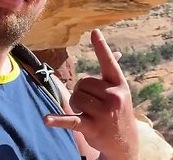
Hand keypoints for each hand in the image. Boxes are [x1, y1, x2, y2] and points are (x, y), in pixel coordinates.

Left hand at [45, 29, 138, 159]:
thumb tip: (116, 52)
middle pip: (82, 82)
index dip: (101, 47)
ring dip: (75, 104)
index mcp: (120, 84)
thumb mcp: (120, 91)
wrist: (126, 142)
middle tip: (91, 103)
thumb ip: (113, 72)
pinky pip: (72, 120)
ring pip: (75, 97)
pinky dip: (58, 120)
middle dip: (81, 91)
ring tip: (87, 112)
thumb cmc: (119, 111)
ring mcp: (104, 113)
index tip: (94, 31)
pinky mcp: (93, 127)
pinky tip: (46, 119)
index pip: (108, 62)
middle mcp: (114, 97)